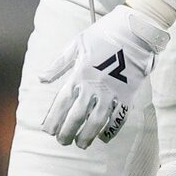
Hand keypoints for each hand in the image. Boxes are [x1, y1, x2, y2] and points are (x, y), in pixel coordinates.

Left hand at [37, 5, 168, 148]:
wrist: (134, 32)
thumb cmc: (103, 36)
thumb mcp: (76, 45)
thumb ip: (58, 65)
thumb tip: (41, 79)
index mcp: (79, 75)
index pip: (62, 103)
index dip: (53, 119)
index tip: (48, 130)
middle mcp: (93, 87)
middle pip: (76, 116)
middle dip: (67, 132)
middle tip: (62, 142)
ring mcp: (111, 93)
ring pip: (96, 121)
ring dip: (87, 135)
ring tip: (81, 144)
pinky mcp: (127, 95)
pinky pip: (118, 118)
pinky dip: (111, 130)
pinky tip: (103, 137)